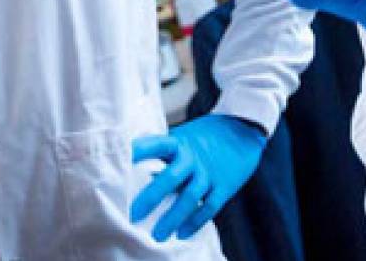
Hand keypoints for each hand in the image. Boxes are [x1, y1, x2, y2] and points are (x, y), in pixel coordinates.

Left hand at [130, 115, 266, 241]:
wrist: (243, 130)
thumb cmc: (205, 136)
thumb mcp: (183, 137)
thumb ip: (164, 154)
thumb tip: (135, 172)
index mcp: (179, 143)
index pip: (157, 145)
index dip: (140, 152)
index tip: (122, 161)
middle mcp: (193, 158)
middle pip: (171, 177)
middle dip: (152, 197)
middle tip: (134, 215)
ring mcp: (210, 172)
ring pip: (190, 197)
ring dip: (173, 218)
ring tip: (157, 236)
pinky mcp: (224, 186)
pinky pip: (210, 206)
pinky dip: (195, 222)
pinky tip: (182, 233)